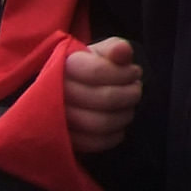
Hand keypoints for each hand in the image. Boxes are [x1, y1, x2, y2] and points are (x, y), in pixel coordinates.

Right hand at [62, 37, 143, 157]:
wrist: (65, 90)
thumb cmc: (87, 68)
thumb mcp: (99, 52)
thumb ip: (113, 48)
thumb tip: (122, 50)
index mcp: (63, 66)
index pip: (98, 71)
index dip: (125, 73)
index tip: (134, 72)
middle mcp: (55, 92)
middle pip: (105, 98)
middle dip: (130, 94)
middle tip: (135, 89)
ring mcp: (56, 119)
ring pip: (102, 122)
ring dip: (125, 114)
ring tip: (128, 106)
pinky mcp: (64, 139)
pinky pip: (95, 143)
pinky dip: (115, 134)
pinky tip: (118, 123)